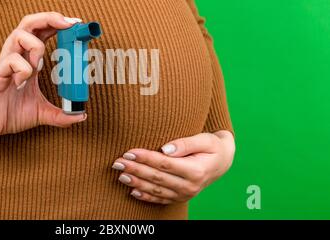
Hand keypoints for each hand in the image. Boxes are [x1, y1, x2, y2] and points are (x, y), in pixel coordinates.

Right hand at [0, 12, 86, 140]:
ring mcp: (5, 63)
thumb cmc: (9, 113)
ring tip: (39, 65)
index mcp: (28, 60)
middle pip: (29, 23)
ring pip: (18, 35)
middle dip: (49, 18)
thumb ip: (60, 114)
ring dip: (35, 46)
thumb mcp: (41, 113)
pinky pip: (10, 60)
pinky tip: (20, 84)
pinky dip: (22, 69)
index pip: (42, 32)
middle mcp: (16, 56)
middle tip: (68, 24)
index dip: (57, 23)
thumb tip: (81, 116)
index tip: (76, 23)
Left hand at [112, 130, 234, 203]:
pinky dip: (146, 196)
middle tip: (117, 163)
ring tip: (120, 175)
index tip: (129, 152)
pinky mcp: (181, 197)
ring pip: (156, 190)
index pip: (164, 164)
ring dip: (136, 183)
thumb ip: (186, 143)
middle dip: (135, 170)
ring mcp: (185, 194)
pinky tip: (133, 191)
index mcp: (195, 170)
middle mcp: (190, 186)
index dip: (145, 158)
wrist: (223, 161)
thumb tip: (166, 148)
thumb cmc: (212, 146)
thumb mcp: (205, 139)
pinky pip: (161, 199)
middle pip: (157, 178)